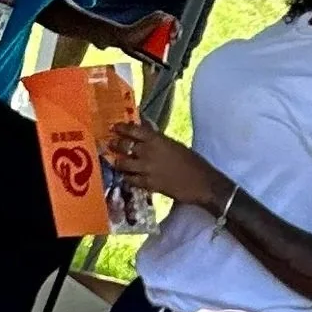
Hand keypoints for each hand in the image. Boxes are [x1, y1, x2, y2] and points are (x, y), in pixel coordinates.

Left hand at [104, 120, 219, 209]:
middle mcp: (148, 152)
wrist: (201, 182)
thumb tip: (147, 132)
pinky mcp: (148, 184)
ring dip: (118, 163)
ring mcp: (146, 169)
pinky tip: (127, 177)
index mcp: (157, 140)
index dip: (121, 128)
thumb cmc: (192, 161)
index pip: (133, 130)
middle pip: (124, 146)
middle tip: (110, 144)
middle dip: (115, 145)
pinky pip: (130, 180)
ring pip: (123, 164)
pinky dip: (127, 178)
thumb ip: (158, 140)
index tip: (114, 127)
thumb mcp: (174, 144)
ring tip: (116, 162)